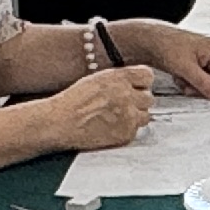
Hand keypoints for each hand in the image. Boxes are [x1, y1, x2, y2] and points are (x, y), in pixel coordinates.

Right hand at [32, 62, 158, 152]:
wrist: (61, 122)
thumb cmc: (73, 101)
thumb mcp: (96, 79)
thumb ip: (119, 80)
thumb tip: (135, 83)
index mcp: (118, 78)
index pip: (147, 76)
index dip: (142, 83)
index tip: (138, 87)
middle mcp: (126, 95)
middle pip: (148, 97)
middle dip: (138, 101)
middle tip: (123, 105)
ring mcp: (128, 116)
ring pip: (145, 115)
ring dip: (135, 116)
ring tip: (117, 117)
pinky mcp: (126, 133)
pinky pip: (136, 130)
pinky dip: (127, 129)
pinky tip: (112, 126)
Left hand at [128, 25, 209, 96]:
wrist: (149, 41)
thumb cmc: (166, 44)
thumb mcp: (186, 68)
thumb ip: (203, 82)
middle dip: (207, 87)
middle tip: (194, 89)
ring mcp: (204, 58)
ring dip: (197, 86)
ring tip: (184, 82)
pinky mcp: (195, 64)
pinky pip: (200, 80)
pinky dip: (190, 83)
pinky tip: (180, 78)